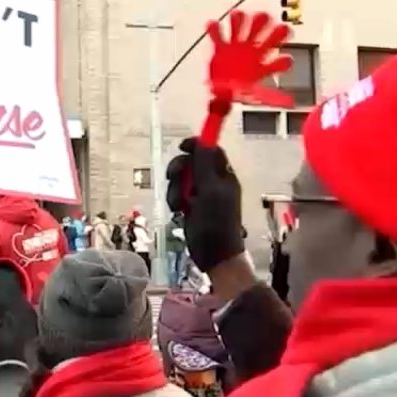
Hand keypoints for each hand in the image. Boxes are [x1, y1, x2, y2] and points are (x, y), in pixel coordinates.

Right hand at [166, 137, 244, 271]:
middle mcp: (213, 182)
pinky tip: (178, 211)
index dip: (197, 145)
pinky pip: (178, 194)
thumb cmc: (217, 223)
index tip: (181, 147)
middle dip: (180, 169)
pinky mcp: (191, 206)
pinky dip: (175, 200)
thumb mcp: (211, 190)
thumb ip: (205, 165)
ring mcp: (202, 195)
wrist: (214, 254)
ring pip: (182, 179)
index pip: (211, 150)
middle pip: (192, 162)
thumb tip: (203, 141)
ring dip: (176, 189)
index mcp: (224, 175)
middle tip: (173, 177)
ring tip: (179, 204)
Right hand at [206, 10, 293, 106]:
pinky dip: (215, 29)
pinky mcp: (221, 48)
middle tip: (262, 19)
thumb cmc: (241, 92)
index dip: (282, 36)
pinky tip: (214, 26)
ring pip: (240, 24)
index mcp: (262, 59)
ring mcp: (236, 46)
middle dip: (263, 21)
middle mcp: (251, 49)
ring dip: (240, 20)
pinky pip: (218, 34)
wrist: (223, 94)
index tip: (283, 32)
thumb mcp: (259, 95)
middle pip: (261, 26)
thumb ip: (272, 96)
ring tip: (237, 18)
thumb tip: (289, 102)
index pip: (277, 43)